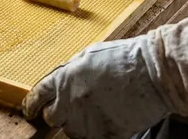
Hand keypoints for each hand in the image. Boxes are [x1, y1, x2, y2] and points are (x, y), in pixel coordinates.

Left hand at [22, 36, 169, 138]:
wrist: (155, 71)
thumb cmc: (126, 58)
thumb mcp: (90, 55)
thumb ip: (71, 72)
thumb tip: (61, 82)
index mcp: (64, 78)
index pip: (37, 96)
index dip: (32, 105)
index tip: (32, 111)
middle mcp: (71, 100)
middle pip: (51, 118)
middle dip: (59, 114)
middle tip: (73, 109)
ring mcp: (87, 120)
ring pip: (72, 132)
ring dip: (80, 125)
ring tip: (99, 110)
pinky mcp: (106, 134)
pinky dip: (99, 134)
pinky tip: (109, 121)